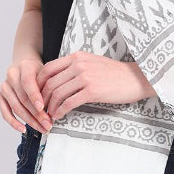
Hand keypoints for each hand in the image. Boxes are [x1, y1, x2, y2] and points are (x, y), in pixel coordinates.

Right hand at [0, 58, 53, 133]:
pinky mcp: (0, 97)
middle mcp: (11, 76)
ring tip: (42, 128)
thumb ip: (48, 85)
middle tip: (48, 124)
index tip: (43, 108)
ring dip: (29, 121)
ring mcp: (4, 87)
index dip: (35, 96)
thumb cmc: (37, 71)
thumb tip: (55, 107)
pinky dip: (14, 123)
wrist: (25, 66)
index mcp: (24, 67)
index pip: (28, 82)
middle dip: (37, 114)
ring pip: (16, 107)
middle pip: (23, 98)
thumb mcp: (45, 72)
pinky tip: (23, 129)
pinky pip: (5, 113)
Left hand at [36, 51, 155, 123]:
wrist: (136, 78)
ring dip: (50, 107)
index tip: (37, 95)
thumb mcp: (92, 62)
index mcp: (77, 56)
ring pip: (58, 93)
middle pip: (50, 83)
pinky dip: (60, 111)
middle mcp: (78, 64)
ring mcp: (85, 76)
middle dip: (42, 99)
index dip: (39, 84)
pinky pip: (69, 102)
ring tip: (49, 115)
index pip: (48, 68)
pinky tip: (59, 116)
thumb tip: (58, 79)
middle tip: (40, 109)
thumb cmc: (115, 73)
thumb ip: (75, 66)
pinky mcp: (92, 90)